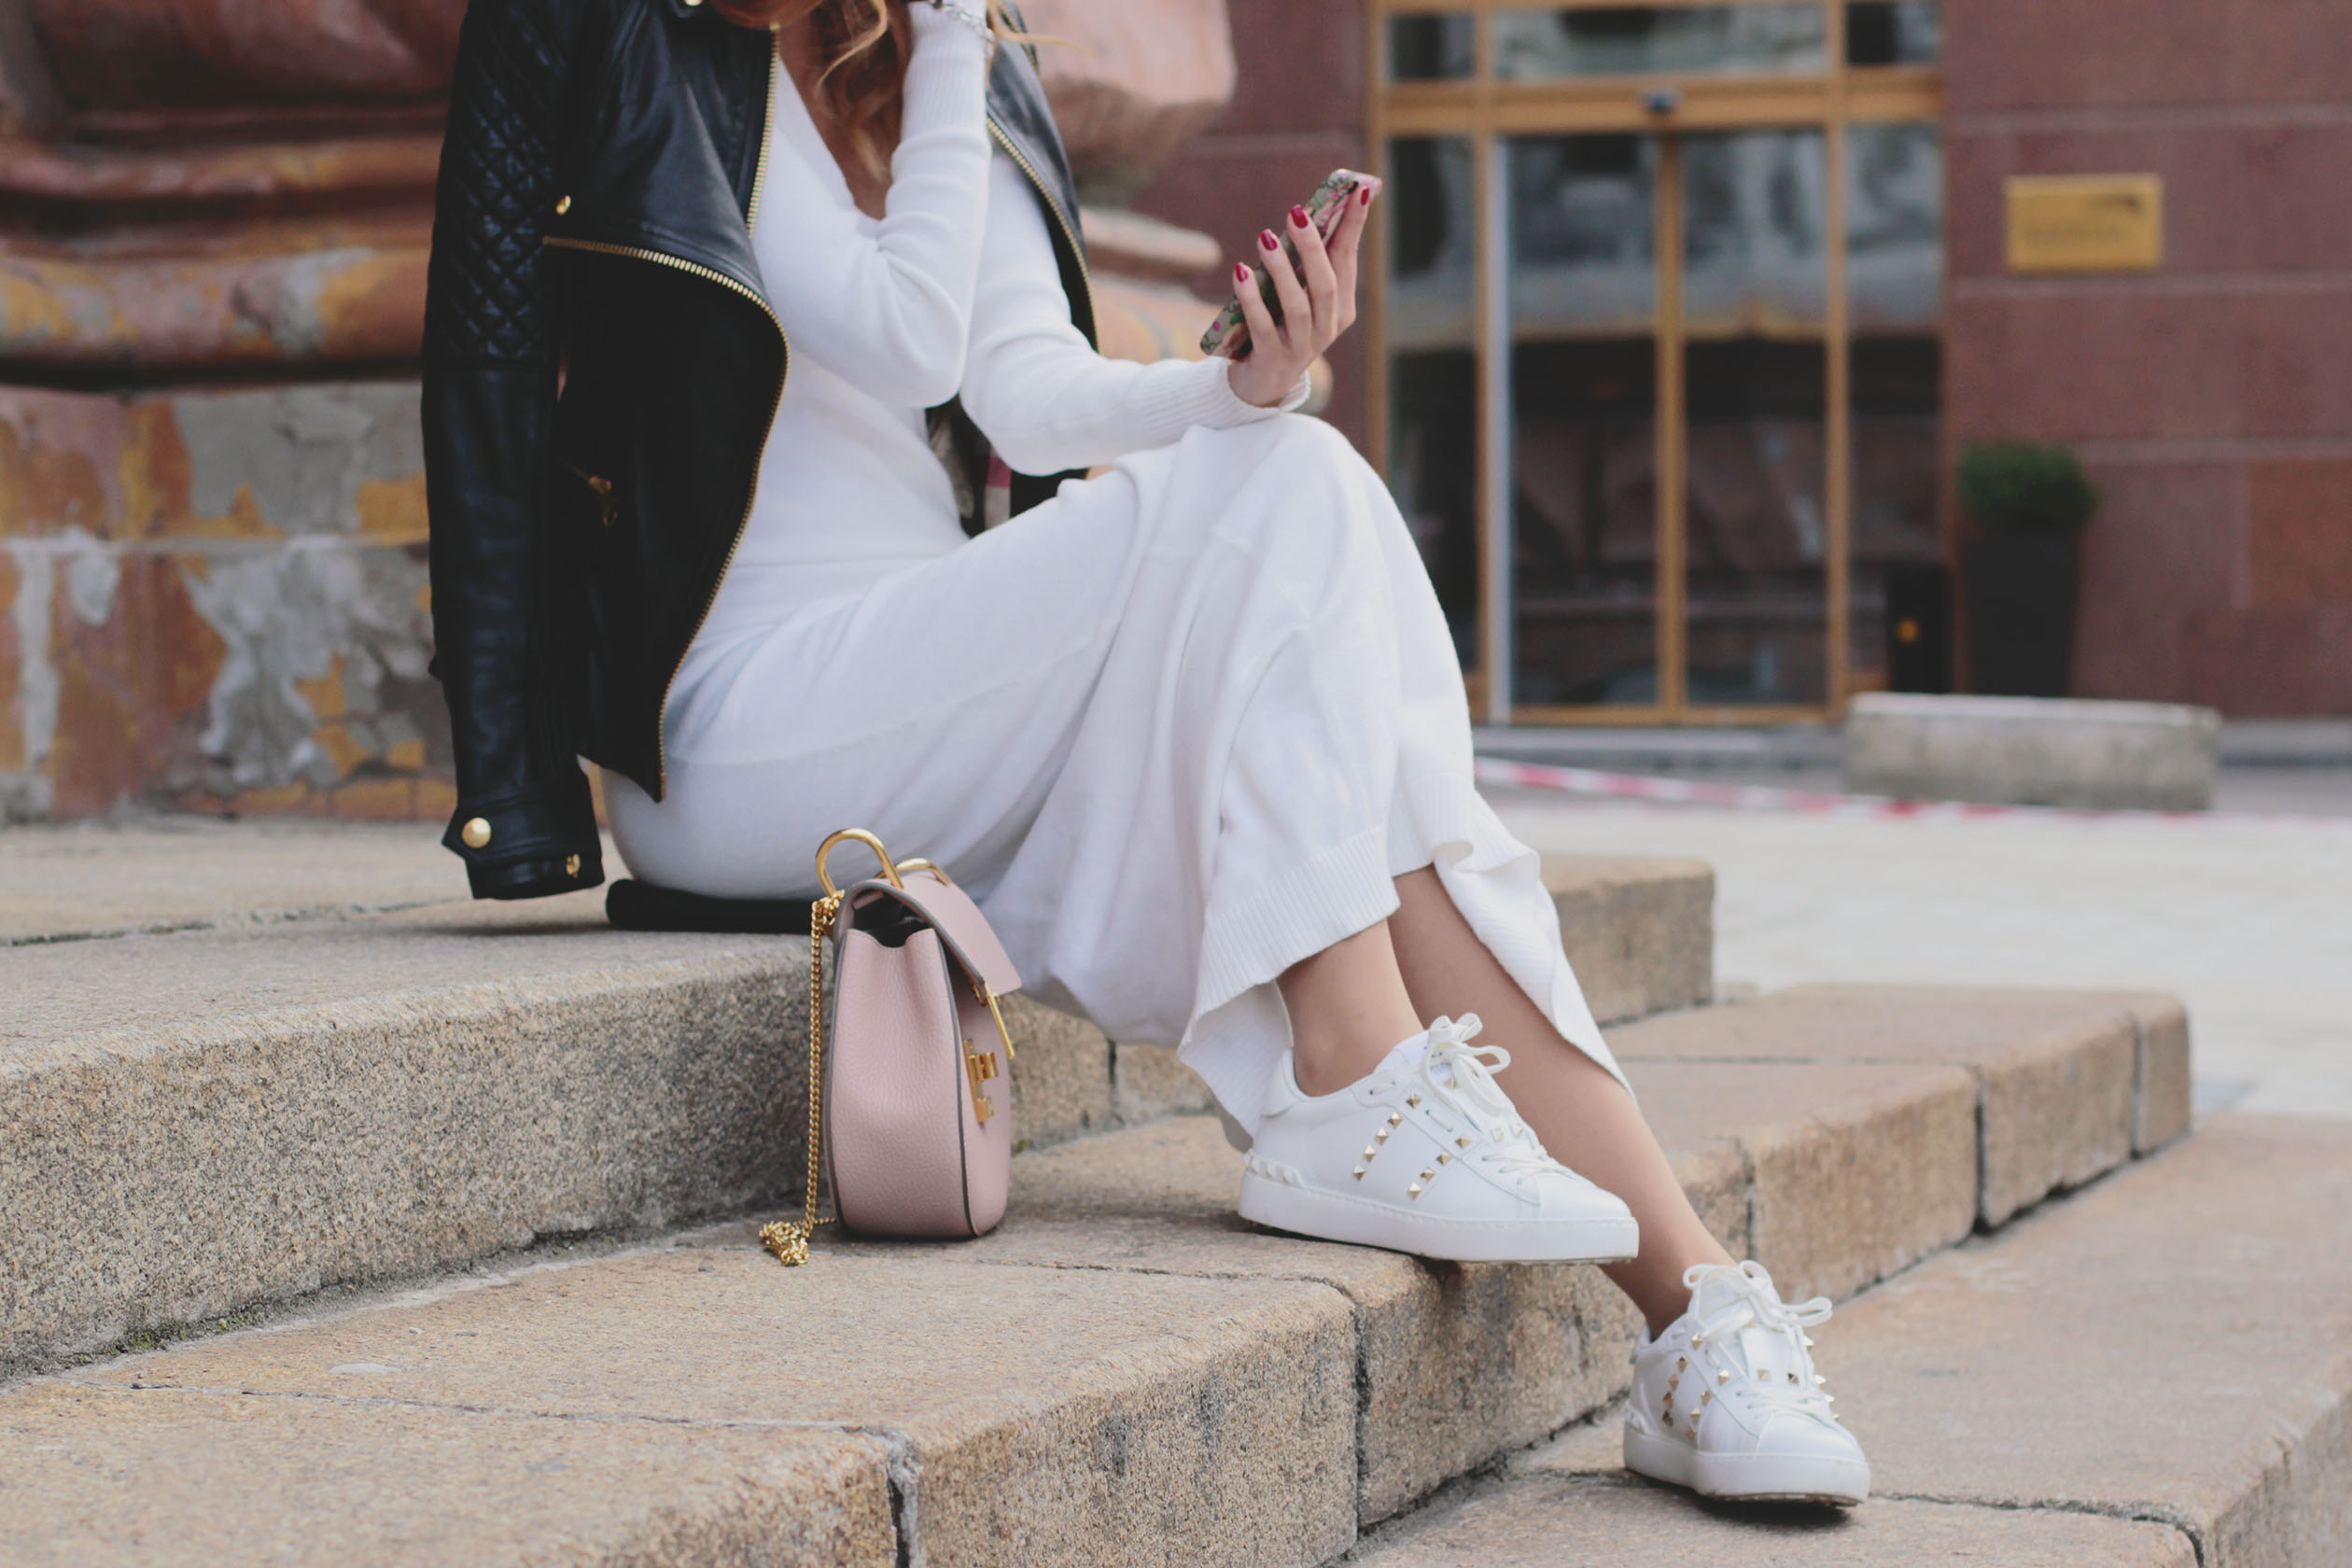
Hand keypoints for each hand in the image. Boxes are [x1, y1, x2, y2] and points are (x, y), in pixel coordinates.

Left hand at [1227, 182, 1377, 408]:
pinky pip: (1263, 326)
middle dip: (1313, 247)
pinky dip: (1252, 299)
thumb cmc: (1280, 326)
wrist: (1262, 384)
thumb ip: (1305, 265)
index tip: (1359, 190)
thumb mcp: (1299, 295)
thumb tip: (1304, 214)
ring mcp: (1302, 346)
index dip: (1354, 225)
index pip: (1347, 260)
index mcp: (1341, 308)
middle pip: (1325, 284)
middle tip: (1296, 213)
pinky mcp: (1273, 358)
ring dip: (1282, 269)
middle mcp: (1327, 328)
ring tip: (1265, 237)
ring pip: (1298, 305)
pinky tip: (1240, 273)